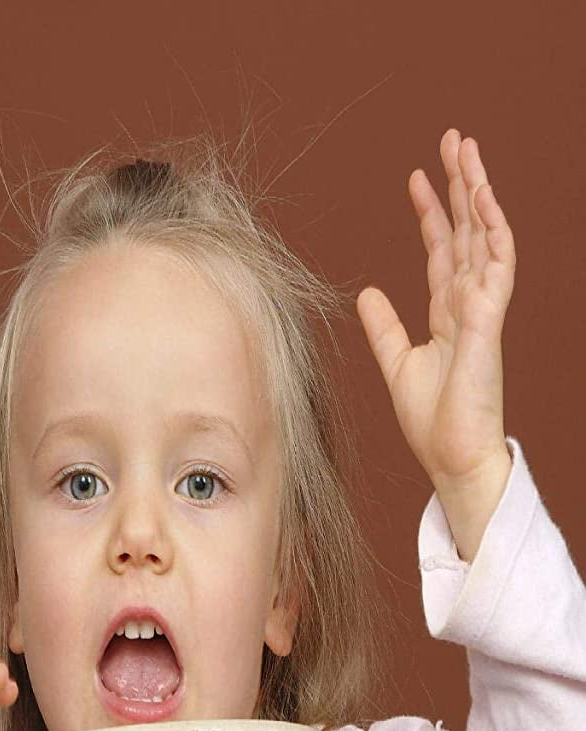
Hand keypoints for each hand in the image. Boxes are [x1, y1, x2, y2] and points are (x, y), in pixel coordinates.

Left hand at [356, 128, 516, 559]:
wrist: (452, 457)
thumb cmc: (432, 422)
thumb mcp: (397, 365)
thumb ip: (384, 327)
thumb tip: (366, 291)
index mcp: (448, 313)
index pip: (443, 250)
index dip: (431, 212)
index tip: (416, 178)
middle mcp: (469, 304)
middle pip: (468, 231)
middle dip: (460, 185)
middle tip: (453, 139)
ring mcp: (483, 310)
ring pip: (486, 236)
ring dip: (478, 192)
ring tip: (468, 150)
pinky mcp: (489, 322)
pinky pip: (497, 266)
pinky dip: (493, 230)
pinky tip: (484, 198)